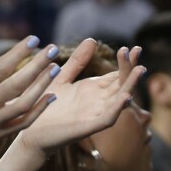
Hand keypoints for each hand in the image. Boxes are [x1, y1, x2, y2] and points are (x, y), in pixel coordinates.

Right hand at [0, 35, 57, 170]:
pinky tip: (50, 96)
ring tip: (55, 68)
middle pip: (18, 84)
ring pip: (26, 103)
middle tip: (53, 49)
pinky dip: (40, 110)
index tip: (33, 39)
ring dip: (43, 85)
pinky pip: (24, 123)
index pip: (0, 68)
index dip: (18, 52)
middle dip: (39, 65)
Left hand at [16, 40, 144, 156]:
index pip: (116, 74)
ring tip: (139, 70)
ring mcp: (95, 114)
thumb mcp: (62, 77)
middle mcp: (98, 101)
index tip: (133, 47)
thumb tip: (92, 39)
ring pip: (119, 100)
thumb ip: (77, 61)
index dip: (126, 62)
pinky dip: (117, 109)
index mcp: (93, 89)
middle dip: (129, 69)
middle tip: (136, 51)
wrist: (31, 130)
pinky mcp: (88, 127)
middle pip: (120, 84)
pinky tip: (125, 97)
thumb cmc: (47, 104)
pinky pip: (107, 118)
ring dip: (129, 86)